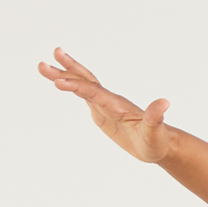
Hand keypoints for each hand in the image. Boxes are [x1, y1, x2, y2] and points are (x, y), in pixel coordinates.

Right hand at [40, 47, 178, 163]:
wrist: (161, 144)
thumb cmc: (157, 141)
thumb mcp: (156, 132)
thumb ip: (156, 117)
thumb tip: (165, 102)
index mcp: (117, 105)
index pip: (93, 92)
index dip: (76, 87)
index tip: (57, 82)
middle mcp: (110, 100)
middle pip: (84, 81)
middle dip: (65, 72)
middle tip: (42, 62)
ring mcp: (105, 105)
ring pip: (82, 85)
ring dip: (64, 75)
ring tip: (43, 66)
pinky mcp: (103, 112)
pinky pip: (84, 96)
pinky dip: (72, 87)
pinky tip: (60, 82)